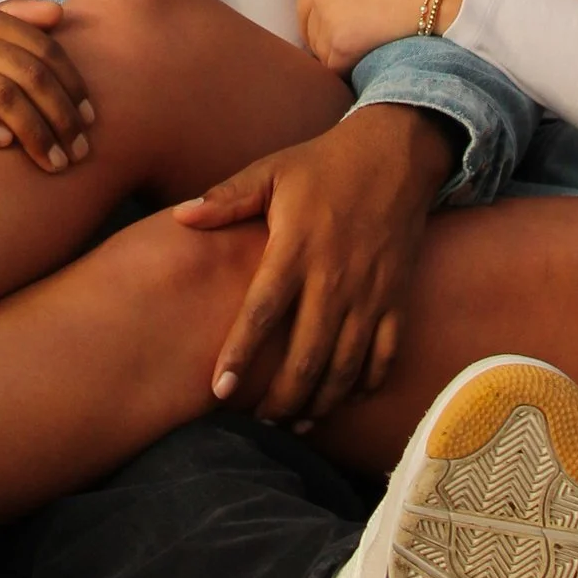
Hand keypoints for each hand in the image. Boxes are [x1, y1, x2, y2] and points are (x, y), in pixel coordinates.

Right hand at [0, 2, 94, 171]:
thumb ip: (13, 19)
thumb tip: (61, 12)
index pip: (44, 49)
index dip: (73, 85)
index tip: (91, 121)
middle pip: (29, 74)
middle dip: (61, 116)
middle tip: (78, 151)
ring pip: (0, 95)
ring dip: (34, 132)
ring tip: (52, 162)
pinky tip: (5, 148)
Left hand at [176, 105, 450, 420]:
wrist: (396, 153)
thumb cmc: (323, 164)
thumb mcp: (272, 172)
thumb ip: (226, 199)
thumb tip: (179, 217)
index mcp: (296, 247)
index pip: (262, 311)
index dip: (240, 353)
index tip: (219, 390)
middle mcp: (335, 277)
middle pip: (306, 355)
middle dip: (280, 398)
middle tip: (256, 423)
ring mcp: (371, 293)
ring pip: (345, 367)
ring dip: (319, 403)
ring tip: (293, 423)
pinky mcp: (398, 298)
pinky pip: (385, 357)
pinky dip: (364, 386)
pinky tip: (341, 400)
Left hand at [297, 0, 477, 75]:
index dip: (328, 14)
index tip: (349, 22)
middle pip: (308, 24)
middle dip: (325, 37)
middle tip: (354, 45)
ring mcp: (329, 14)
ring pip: (319, 47)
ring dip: (335, 55)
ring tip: (360, 57)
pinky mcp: (342, 41)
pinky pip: (331, 66)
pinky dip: (343, 70)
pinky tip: (361, 67)